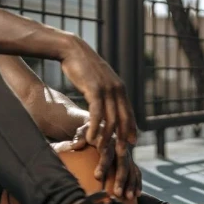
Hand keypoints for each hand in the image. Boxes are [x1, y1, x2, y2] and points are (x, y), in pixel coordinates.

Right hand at [59, 37, 137, 187]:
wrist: (72, 50)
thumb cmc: (83, 67)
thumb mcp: (98, 80)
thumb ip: (105, 92)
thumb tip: (106, 103)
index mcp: (119, 88)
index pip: (129, 112)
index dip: (131, 128)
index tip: (131, 143)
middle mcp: (117, 89)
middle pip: (124, 119)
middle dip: (123, 137)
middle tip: (121, 154)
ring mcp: (107, 89)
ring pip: (111, 119)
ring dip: (107, 136)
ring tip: (102, 149)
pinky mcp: (95, 89)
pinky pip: (97, 114)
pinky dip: (96, 128)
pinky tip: (92, 138)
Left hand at [66, 122, 141, 200]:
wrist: (102, 125)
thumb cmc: (90, 132)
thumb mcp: (84, 130)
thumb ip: (80, 137)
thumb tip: (75, 145)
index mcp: (109, 140)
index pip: (107, 153)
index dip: (103, 165)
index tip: (97, 177)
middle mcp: (120, 147)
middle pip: (122, 163)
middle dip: (120, 179)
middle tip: (116, 193)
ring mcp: (127, 155)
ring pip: (131, 169)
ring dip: (130, 184)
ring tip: (127, 197)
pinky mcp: (130, 161)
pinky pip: (136, 172)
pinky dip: (137, 183)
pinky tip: (137, 194)